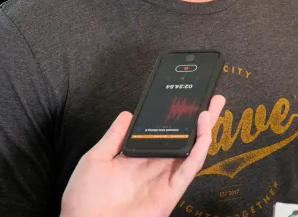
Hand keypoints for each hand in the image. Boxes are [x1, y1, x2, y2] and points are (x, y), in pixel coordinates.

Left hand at [61, 95, 226, 216]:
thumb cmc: (85, 200)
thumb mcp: (95, 159)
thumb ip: (113, 137)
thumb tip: (126, 114)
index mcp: (140, 157)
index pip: (165, 132)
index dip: (177, 116)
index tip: (185, 97)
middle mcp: (156, 166)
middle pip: (185, 138)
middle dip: (200, 118)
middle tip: (213, 98)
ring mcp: (165, 178)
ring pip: (192, 150)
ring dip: (205, 129)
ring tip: (210, 108)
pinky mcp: (171, 190)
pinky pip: (190, 168)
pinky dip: (200, 149)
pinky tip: (204, 131)